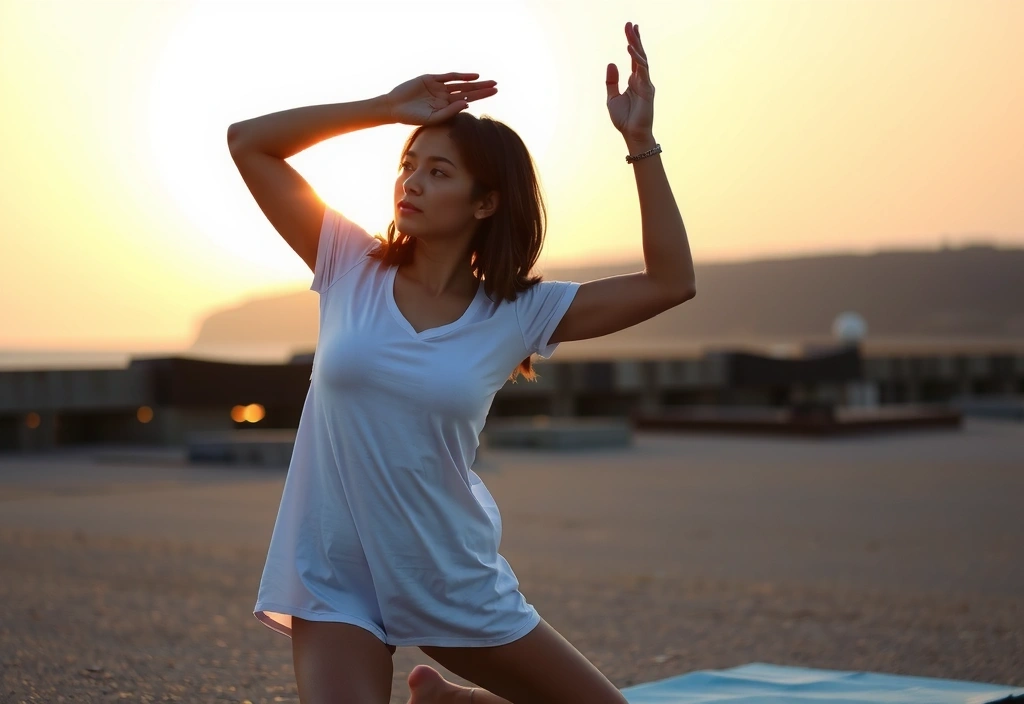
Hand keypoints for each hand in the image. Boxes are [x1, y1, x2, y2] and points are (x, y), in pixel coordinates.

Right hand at [385, 73, 497, 125]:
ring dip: (475, 83)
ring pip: (461, 84)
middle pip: (468, 91)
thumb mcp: (433, 118)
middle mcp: (444, 96)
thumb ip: (449, 112)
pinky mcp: (431, 79)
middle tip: (497, 86)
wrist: (394, 107)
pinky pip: (449, 76)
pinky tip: (473, 76)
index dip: (481, 97)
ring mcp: (438, 87)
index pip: (468, 101)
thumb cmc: (412, 117)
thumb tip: (467, 104)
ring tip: (489, 82)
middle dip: (482, 89)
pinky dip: (461, 76)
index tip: (494, 93)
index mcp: (446, 107)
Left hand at [606, 22, 654, 141]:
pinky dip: (636, 59)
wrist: (632, 134)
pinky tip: (629, 49)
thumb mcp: (612, 98)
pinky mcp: (647, 90)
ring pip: (641, 59)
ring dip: (635, 44)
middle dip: (635, 39)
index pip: (634, 58)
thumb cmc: (624, 119)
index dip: (633, 43)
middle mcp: (642, 80)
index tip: (631, 28)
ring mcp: (646, 84)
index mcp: (634, 81)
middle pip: (639, 55)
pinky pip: (642, 71)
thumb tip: (611, 63)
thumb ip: (611, 81)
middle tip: (631, 24)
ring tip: (630, 30)